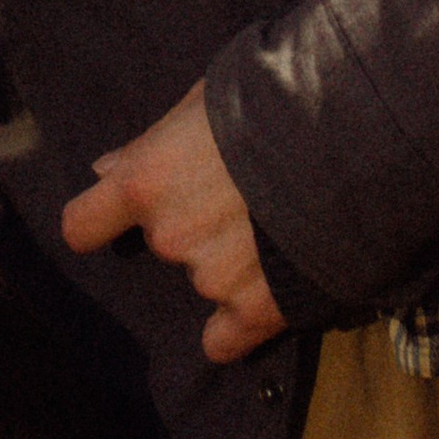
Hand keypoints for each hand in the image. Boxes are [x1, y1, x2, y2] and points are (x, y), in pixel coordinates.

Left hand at [60, 81, 287, 363]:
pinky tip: (267, 290)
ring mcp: (214, 279)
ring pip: (205, 279)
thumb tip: (106, 171)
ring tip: (276, 224)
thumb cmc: (274, 99)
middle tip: (241, 194)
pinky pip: (227, 340)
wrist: (354, 133)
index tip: (111, 220)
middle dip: (193, 223)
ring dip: (229, 260)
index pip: (83, 225)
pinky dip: (241, 322)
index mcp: (147, 182)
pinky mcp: (261, 309)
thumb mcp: (204, 101)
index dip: (98, 221)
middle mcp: (171, 237)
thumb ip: (154, 142)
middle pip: (164, 242)